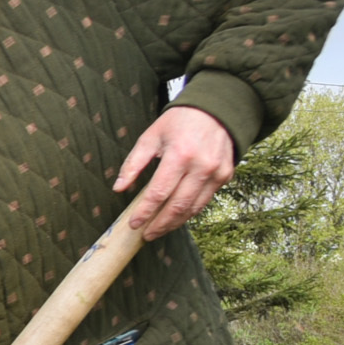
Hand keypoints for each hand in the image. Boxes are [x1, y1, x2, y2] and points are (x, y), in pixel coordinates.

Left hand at [113, 105, 238, 238]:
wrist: (216, 110)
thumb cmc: (179, 122)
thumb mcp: (151, 137)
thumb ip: (133, 164)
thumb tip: (118, 188)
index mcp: (180, 155)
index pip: (159, 193)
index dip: (145, 212)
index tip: (133, 224)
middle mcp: (201, 166)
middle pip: (178, 206)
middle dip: (160, 224)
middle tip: (146, 234)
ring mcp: (216, 173)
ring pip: (193, 208)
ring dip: (175, 223)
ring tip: (158, 230)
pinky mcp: (225, 176)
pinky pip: (205, 200)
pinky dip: (189, 212)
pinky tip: (176, 217)